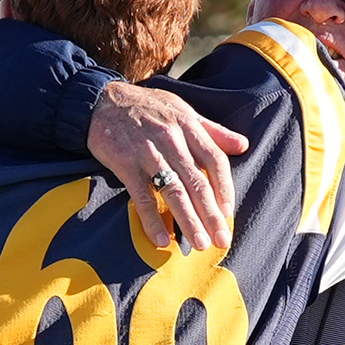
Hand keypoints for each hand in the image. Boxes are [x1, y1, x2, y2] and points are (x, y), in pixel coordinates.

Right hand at [87, 82, 248, 251]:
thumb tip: (242, 145)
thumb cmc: (147, 107)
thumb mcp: (183, 110)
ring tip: (200, 244)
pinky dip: (152, 219)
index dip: (224, 187)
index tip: (228, 211)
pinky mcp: (125, 164)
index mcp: (189, 127)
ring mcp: (148, 153)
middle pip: (197, 182)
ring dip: (189, 221)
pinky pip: (141, 196)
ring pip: (173, 191)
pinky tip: (162, 239)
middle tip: (221, 240)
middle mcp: (171, 140)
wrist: (102, 100)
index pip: (215, 160)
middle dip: (211, 214)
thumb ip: (213, 130)